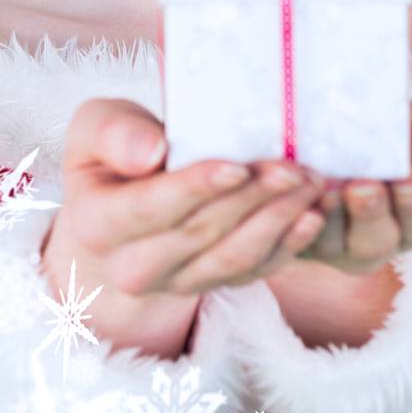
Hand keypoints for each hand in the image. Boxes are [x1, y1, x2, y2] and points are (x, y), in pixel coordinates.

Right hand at [40, 97, 328, 304]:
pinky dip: (290, 244)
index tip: (237, 166)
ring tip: (310, 183)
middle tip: (295, 166)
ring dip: (279, 220)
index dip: (195, 189)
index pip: (149, 209)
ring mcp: (177, 284)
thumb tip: (151, 152)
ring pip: (235, 257)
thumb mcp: (97, 127)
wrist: (119, 209)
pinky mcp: (213, 285)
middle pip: (201, 234)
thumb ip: (114, 132)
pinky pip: (256, 272)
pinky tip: (314, 215)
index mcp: (97, 225)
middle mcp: (133, 268)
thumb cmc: (114, 156)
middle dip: (253, 199)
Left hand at [293, 100, 411, 275]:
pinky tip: (293, 189)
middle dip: (369, 213)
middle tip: (362, 187)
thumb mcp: (406, 129)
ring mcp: (329, 246)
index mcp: (407, 221)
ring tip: (326, 188)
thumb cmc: (374, 140)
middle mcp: (370, 241)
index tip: (408, 182)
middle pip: (375, 241)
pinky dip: (293, 214)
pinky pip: (293, 236)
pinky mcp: (293, 240)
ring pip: (331, 242)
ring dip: (330, 215)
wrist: (317, 139)